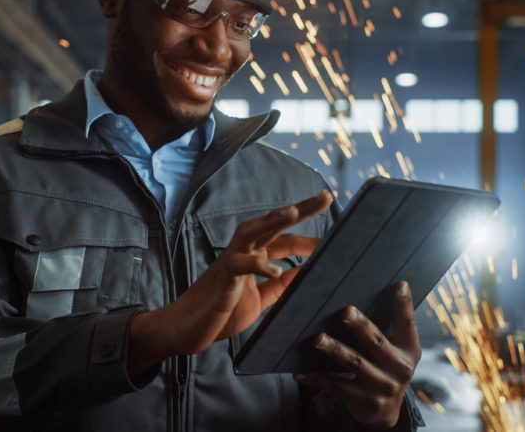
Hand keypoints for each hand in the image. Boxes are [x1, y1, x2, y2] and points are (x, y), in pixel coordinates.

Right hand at [128, 190, 332, 375]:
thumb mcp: (261, 299)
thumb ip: (282, 285)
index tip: (338, 236)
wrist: (186, 329)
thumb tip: (309, 273)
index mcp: (253, 255)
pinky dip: (257, 265)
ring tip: (293, 211)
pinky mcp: (222, 279)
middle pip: (272, 223)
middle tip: (325, 196)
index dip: (310, 237)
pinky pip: (239, 266)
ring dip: (272, 220)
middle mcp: (242, 251)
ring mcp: (230, 261)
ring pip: (252, 232)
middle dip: (299, 209)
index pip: (286, 238)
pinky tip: (275, 269)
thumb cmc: (222, 311)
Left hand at [294, 281, 421, 429]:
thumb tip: (369, 296)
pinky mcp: (362, 399)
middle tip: (345, 311)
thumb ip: (390, 329)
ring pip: (354, 363)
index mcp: (408, 351)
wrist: (385, 412)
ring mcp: (381, 386)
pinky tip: (300, 371)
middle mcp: (399, 369)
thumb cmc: (386, 369)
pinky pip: (335, 385)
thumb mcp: (397, 351)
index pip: (408, 324)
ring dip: (334, 349)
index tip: (399, 284)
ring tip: (318, 338)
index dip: (404, 304)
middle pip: (377, 342)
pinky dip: (316, 378)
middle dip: (360, 326)